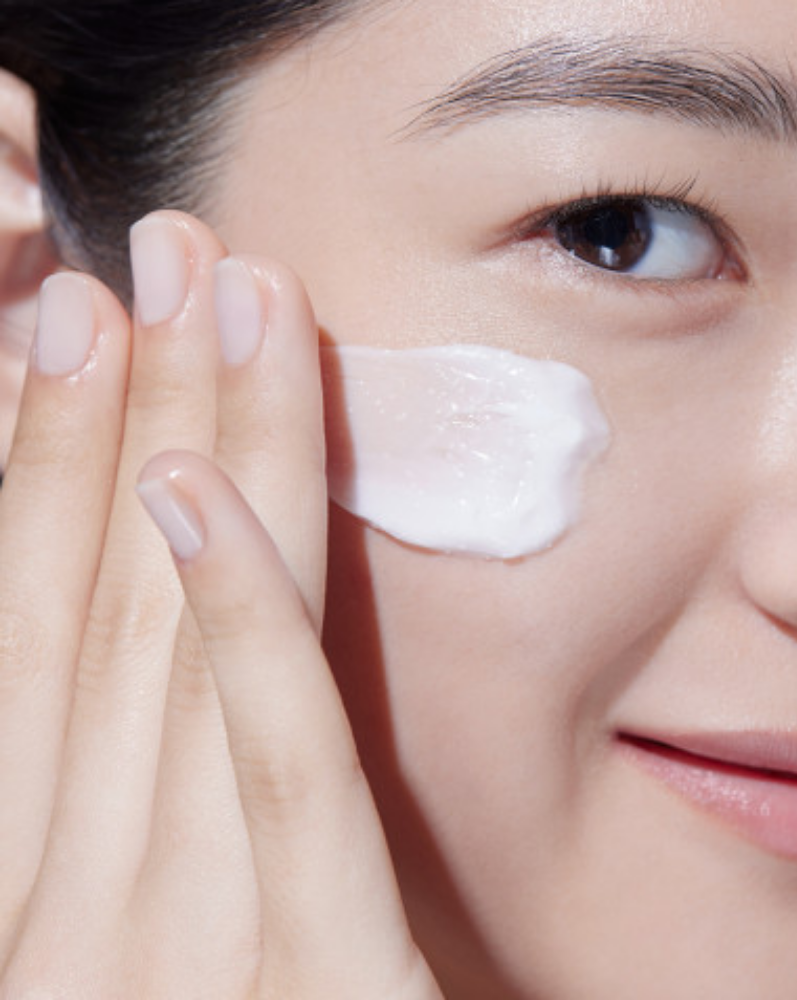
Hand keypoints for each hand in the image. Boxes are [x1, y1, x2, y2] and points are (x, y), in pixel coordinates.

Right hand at [0, 212, 441, 998]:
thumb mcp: (164, 944)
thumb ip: (156, 804)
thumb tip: (151, 614)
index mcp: (30, 896)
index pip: (33, 629)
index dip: (38, 460)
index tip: (73, 325)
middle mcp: (62, 911)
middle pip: (94, 601)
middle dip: (111, 413)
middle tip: (145, 259)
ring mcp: (162, 950)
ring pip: (168, 646)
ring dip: (175, 457)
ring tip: (192, 302)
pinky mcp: (305, 982)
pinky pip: (265, 764)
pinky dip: (226, 623)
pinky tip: (194, 498)